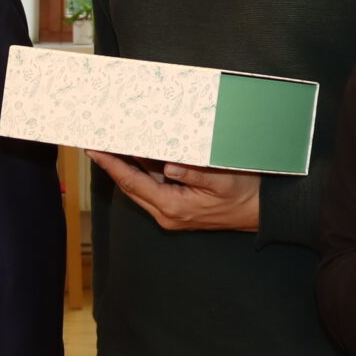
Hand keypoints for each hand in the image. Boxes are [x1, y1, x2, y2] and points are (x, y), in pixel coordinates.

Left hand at [89, 153, 259, 232]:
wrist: (261, 213)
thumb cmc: (245, 194)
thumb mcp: (222, 179)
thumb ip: (194, 172)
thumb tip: (169, 165)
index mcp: (173, 207)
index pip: (132, 183)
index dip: (111, 165)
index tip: (94, 150)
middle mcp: (166, 214)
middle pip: (130, 186)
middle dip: (112, 164)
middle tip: (97, 142)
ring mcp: (170, 213)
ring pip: (140, 186)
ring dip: (127, 166)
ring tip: (112, 143)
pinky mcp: (177, 208)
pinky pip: (153, 186)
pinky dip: (143, 170)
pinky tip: (139, 152)